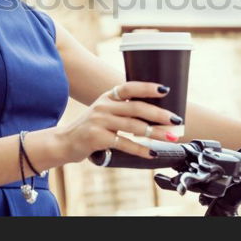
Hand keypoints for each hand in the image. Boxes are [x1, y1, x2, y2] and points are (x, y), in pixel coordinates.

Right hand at [58, 81, 182, 162]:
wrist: (64, 142)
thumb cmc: (90, 128)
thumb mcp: (103, 111)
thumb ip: (123, 109)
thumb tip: (155, 113)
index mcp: (108, 96)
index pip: (130, 87)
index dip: (148, 87)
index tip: (165, 90)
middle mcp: (104, 106)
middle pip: (136, 107)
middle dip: (159, 114)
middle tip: (176, 120)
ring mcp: (100, 121)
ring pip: (133, 126)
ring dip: (155, 132)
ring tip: (170, 137)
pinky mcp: (97, 138)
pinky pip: (124, 143)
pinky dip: (140, 149)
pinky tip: (152, 152)